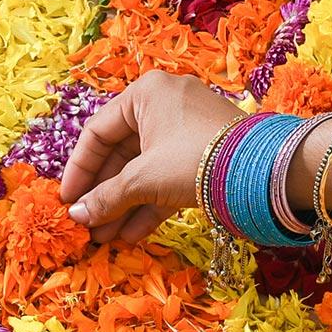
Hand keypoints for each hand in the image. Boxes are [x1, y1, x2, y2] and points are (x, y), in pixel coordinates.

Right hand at [60, 71, 239, 244]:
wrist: (264, 171)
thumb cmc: (195, 160)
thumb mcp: (144, 179)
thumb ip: (107, 197)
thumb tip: (77, 216)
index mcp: (147, 93)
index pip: (98, 132)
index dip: (79, 170)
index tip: (66, 200)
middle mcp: (167, 104)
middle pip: (122, 153)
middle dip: (105, 194)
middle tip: (86, 226)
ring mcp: (189, 129)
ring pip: (146, 169)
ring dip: (125, 204)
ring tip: (105, 238)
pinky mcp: (206, 155)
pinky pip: (169, 178)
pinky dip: (151, 203)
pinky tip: (132, 234)